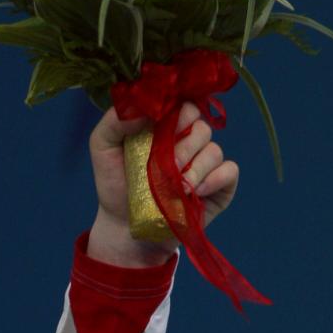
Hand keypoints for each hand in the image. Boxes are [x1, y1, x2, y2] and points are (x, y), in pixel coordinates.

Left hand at [86, 101, 239, 266]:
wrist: (124, 227)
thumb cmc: (115, 185)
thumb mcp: (102, 147)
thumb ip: (115, 120)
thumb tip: (145, 106)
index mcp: (167, 126)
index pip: (184, 105)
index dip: (177, 115)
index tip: (161, 132)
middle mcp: (189, 140)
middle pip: (202, 127)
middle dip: (183, 148)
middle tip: (165, 167)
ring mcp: (205, 162)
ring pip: (214, 150)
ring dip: (194, 170)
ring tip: (174, 189)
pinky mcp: (219, 184)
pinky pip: (229, 170)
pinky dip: (213, 180)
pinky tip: (193, 193)